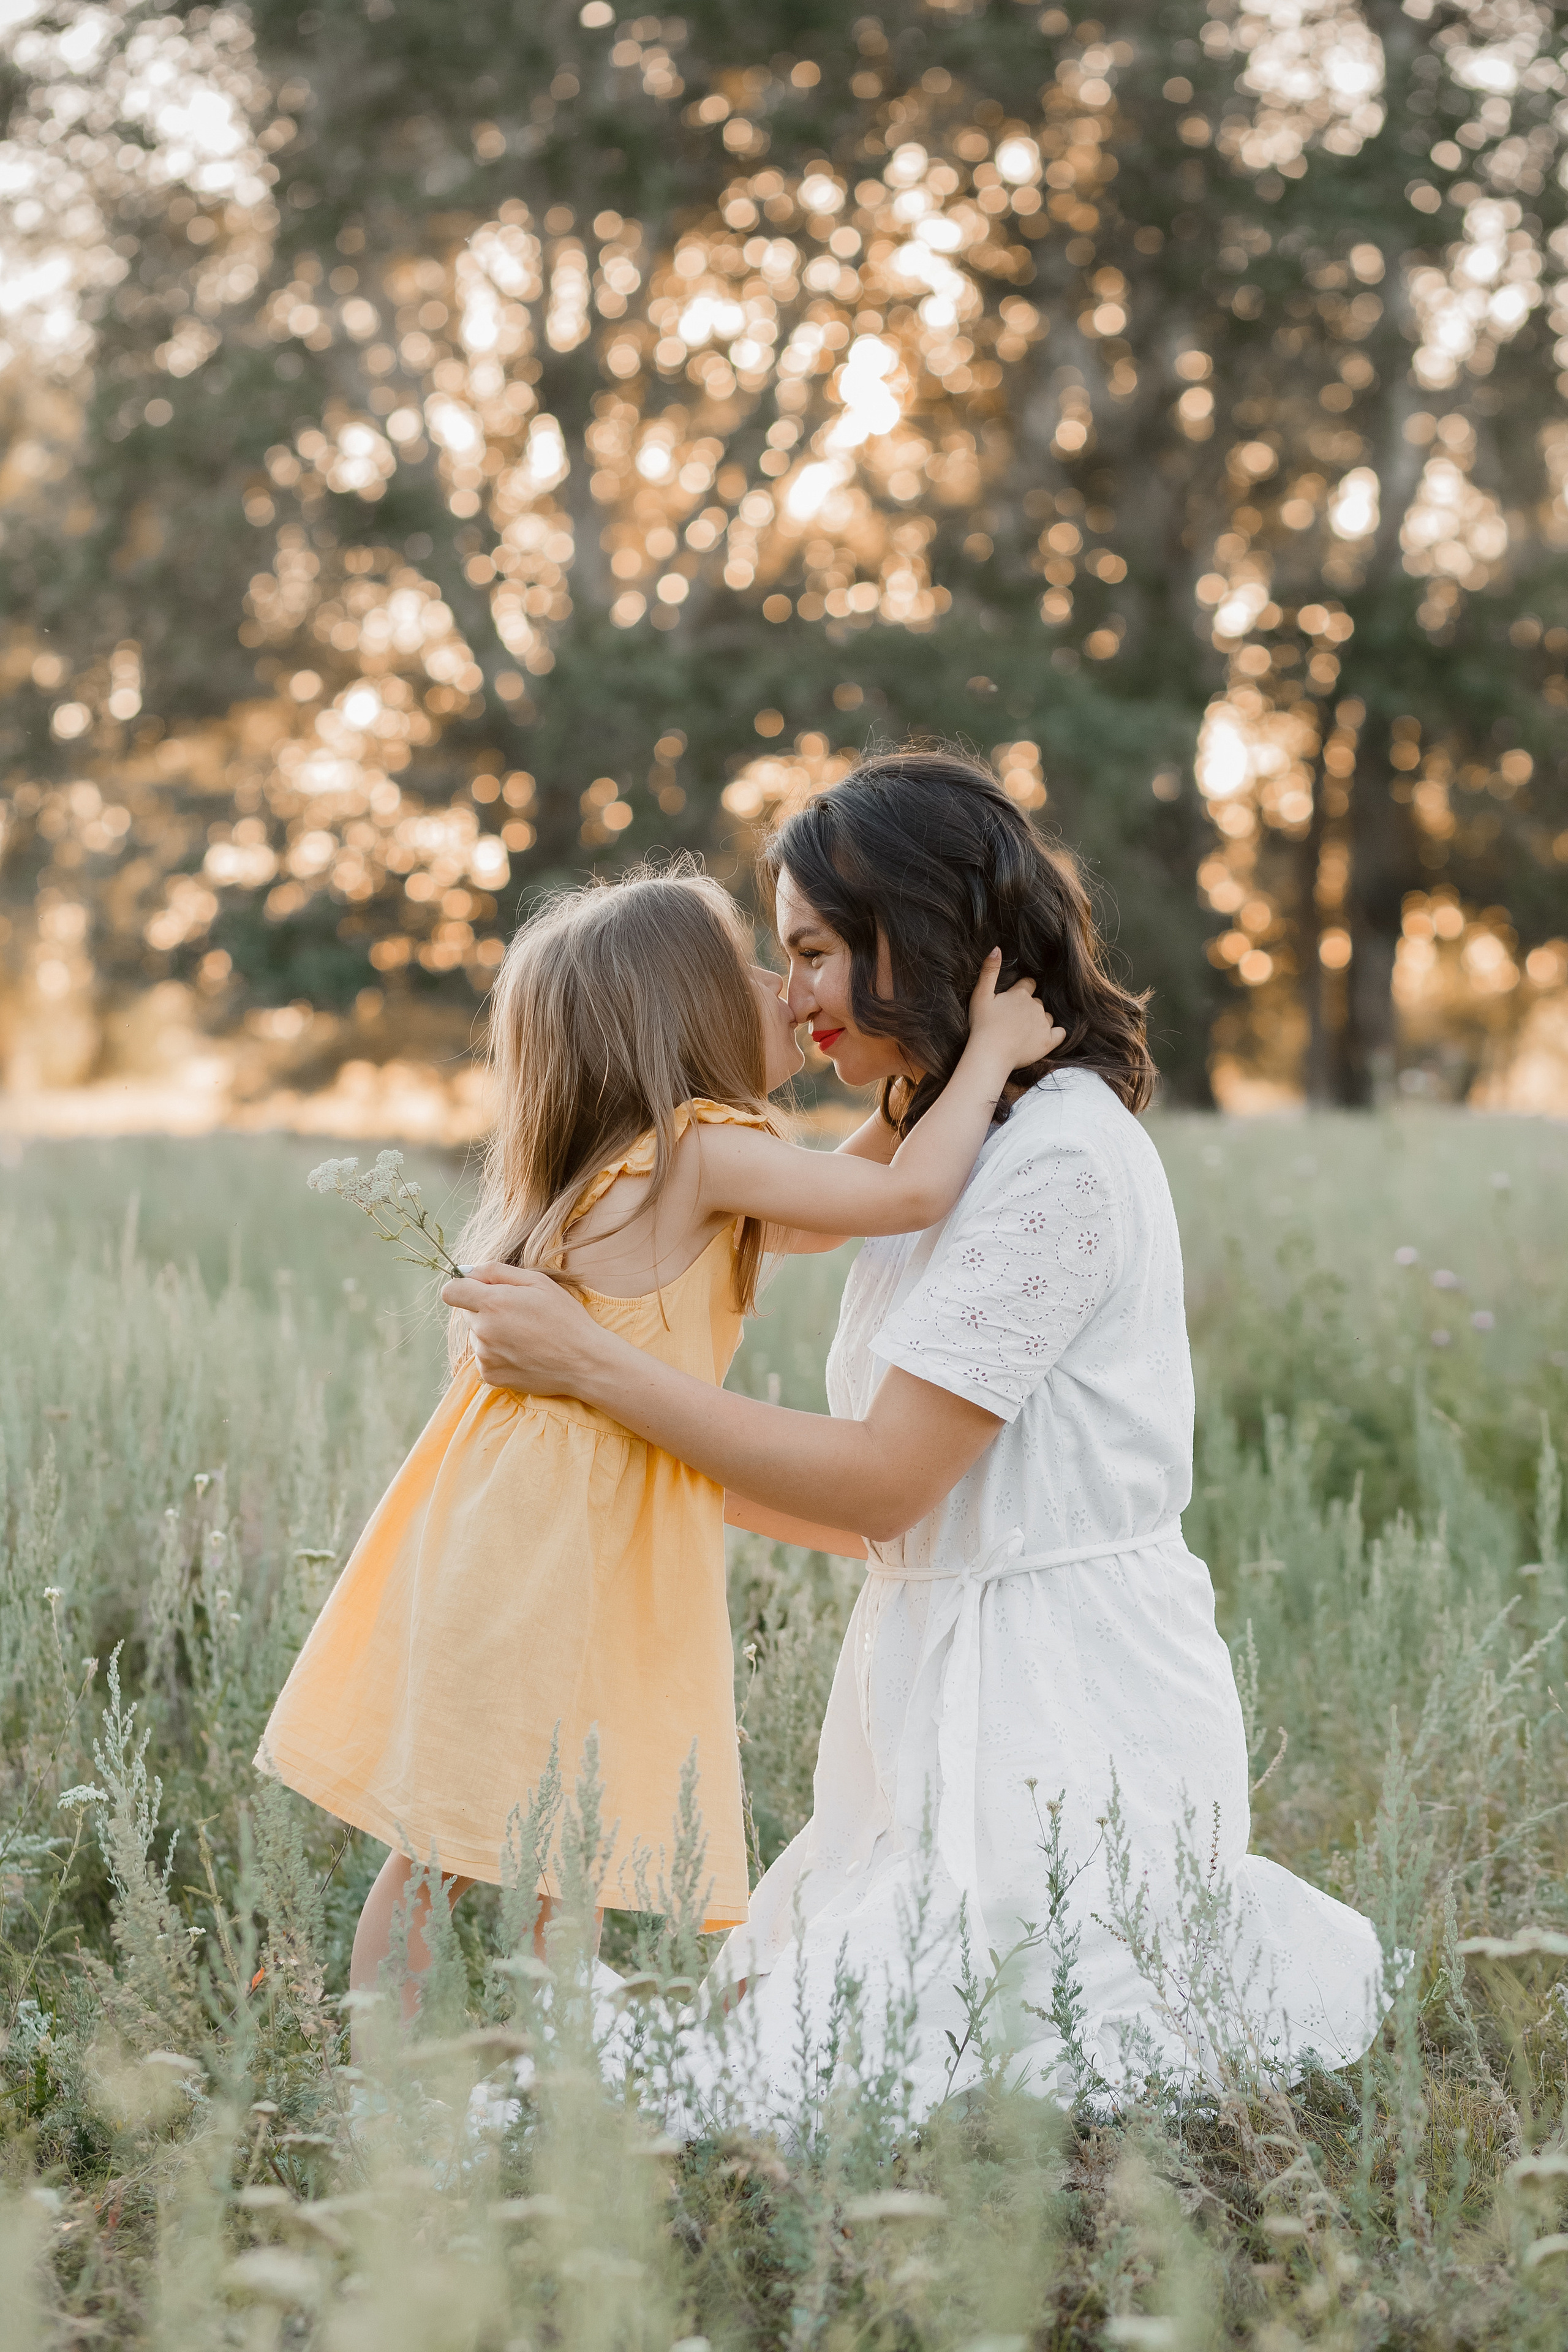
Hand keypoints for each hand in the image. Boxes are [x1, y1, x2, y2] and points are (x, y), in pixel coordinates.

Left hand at [439, 1263, 604, 1396]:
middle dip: (485, 1308)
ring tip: (525, 1335)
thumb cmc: (565, 1318)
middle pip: (467, 1313)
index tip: (479, 1289)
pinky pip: (485, 1357)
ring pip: (476, 1336)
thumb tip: (467, 1271)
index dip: (463, 1287)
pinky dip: (498, 1353)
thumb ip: (496, 1272)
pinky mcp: (490, 1376)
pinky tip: (523, 1352)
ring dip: (492, 1332)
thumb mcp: (537, 1282)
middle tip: (518, 1313)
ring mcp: (485, 1356)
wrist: (584, 1362)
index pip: (450, 1292)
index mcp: (492, 1303)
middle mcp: (483, 1331)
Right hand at [966, 947, 1065, 1072]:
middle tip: (1013, 1020)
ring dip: (1039, 1020)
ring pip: (1047, 1016)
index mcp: (1020, 994)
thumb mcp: (980, 995)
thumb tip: (996, 948)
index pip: (1029, 984)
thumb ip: (989, 971)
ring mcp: (1044, 1024)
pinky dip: (1056, 1033)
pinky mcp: (1048, 1041)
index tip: (1012, 1002)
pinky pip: (1061, 1033)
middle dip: (1028, 1007)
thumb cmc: (982, 1025)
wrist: (990, 1055)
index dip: (1021, 991)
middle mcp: (1036, 1006)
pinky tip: (1045, 1037)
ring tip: (1024, 1031)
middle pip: (1037, 1001)